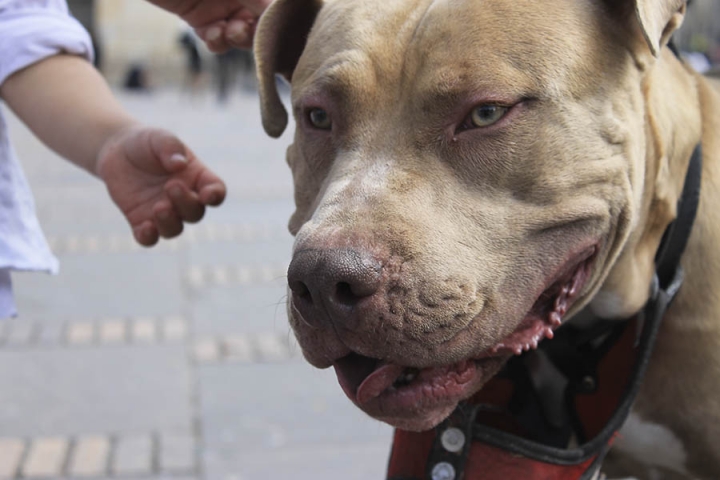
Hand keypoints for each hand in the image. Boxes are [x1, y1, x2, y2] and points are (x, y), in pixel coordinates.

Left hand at [96, 126, 226, 245]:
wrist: (116, 151)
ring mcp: (164, 212)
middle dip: (186, 204)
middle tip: (170, 186)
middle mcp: (184, 199)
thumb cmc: (146, 143)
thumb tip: (179, 164)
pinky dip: (149, 237)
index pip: (215, 191)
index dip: (215, 196)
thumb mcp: (159, 137)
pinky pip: (149, 238)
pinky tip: (145, 228)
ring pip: (174, 229)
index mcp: (197, 178)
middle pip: (195, 213)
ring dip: (169, 222)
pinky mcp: (141, 221)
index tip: (207, 195)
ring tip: (159, 207)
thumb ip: (170, 147)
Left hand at [147, 0, 271, 51]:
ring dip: (237, 39)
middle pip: (260, 22)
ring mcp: (220, 7)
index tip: (275, 28)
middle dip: (256, 31)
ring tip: (228, 31)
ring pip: (240, 35)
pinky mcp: (200, 19)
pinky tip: (212, 33)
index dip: (276, 18)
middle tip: (244, 28)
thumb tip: (275, 12)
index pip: (271, 5)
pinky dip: (217, 41)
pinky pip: (216, 39)